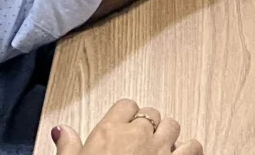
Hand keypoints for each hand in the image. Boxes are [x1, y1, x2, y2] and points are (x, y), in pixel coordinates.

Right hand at [54, 99, 201, 154]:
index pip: (125, 105)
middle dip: (147, 125)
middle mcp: (137, 135)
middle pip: (151, 113)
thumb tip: (61, 130)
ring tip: (160, 147)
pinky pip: (193, 146)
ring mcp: (159, 148)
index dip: (126, 115)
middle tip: (140, 140)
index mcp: (109, 132)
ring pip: (173, 125)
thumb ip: (69, 145)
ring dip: (168, 135)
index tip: (124, 125)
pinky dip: (190, 149)